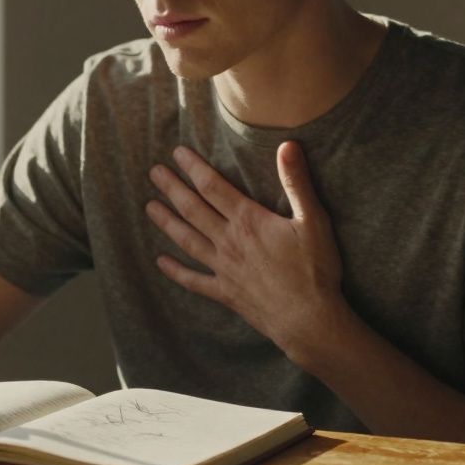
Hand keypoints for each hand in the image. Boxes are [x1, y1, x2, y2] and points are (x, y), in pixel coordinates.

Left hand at [146, 141, 345, 359]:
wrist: (308, 319)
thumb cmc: (314, 270)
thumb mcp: (312, 220)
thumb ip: (296, 182)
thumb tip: (288, 145)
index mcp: (248, 221)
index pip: (213, 187)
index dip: (193, 168)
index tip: (177, 153)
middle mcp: (229, 241)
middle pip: (193, 209)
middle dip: (172, 188)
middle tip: (154, 172)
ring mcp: (223, 268)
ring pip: (187, 240)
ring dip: (167, 222)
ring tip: (149, 207)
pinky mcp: (225, 292)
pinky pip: (193, 280)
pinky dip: (176, 271)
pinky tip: (160, 262)